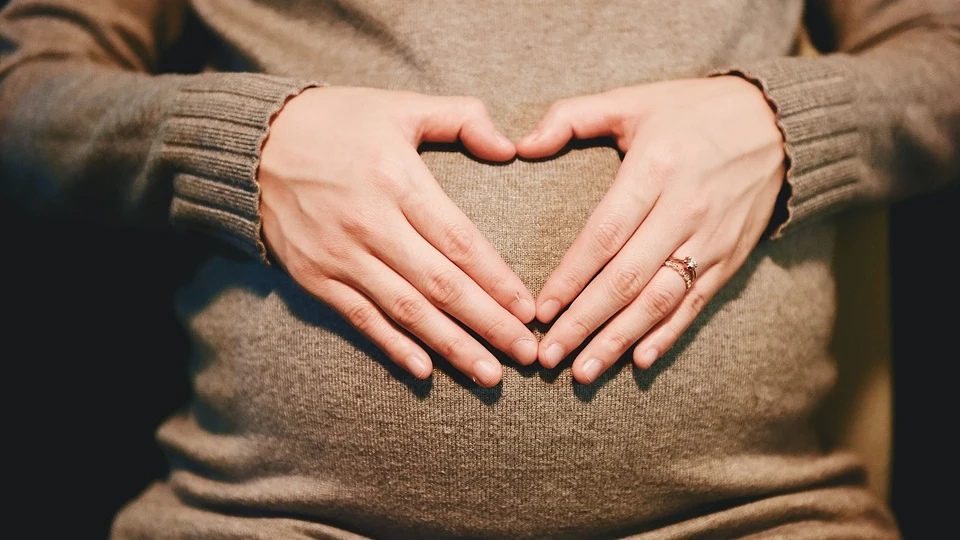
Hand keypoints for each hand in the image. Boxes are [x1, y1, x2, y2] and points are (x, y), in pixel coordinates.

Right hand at [259, 87, 536, 386]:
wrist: (253, 143)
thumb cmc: (337, 122)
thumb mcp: (400, 106)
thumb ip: (461, 118)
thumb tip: (510, 148)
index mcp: (397, 179)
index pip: (459, 241)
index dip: (497, 280)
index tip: (529, 310)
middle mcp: (369, 223)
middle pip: (440, 285)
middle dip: (489, 323)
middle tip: (527, 355)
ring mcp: (339, 256)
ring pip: (406, 311)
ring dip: (451, 346)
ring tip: (490, 374)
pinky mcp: (314, 277)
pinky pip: (361, 319)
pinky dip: (393, 346)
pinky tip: (425, 371)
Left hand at [517, 76, 784, 382]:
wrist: (778, 124)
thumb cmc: (692, 112)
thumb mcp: (632, 100)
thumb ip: (572, 117)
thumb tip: (520, 146)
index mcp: (655, 169)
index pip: (604, 234)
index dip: (571, 277)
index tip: (540, 310)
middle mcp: (684, 209)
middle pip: (627, 278)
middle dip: (584, 322)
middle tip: (549, 356)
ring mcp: (711, 239)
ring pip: (659, 300)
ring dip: (619, 340)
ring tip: (583, 371)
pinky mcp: (731, 258)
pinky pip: (696, 304)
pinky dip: (668, 335)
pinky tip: (639, 361)